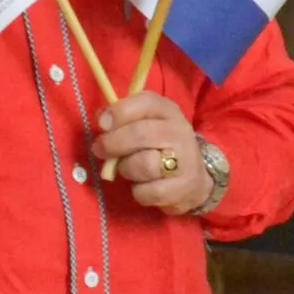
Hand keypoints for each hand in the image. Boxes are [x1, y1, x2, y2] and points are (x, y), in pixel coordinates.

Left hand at [93, 92, 211, 213]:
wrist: (194, 179)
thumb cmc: (158, 146)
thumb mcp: (145, 124)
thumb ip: (123, 117)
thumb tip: (101, 119)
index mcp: (169, 112)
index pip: (146, 102)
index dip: (119, 112)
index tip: (102, 124)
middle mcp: (181, 133)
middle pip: (140, 134)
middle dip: (112, 143)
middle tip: (99, 150)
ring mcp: (186, 162)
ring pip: (143, 164)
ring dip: (126, 169)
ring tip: (128, 169)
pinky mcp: (183, 189)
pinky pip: (147, 191)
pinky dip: (138, 191)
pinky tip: (144, 187)